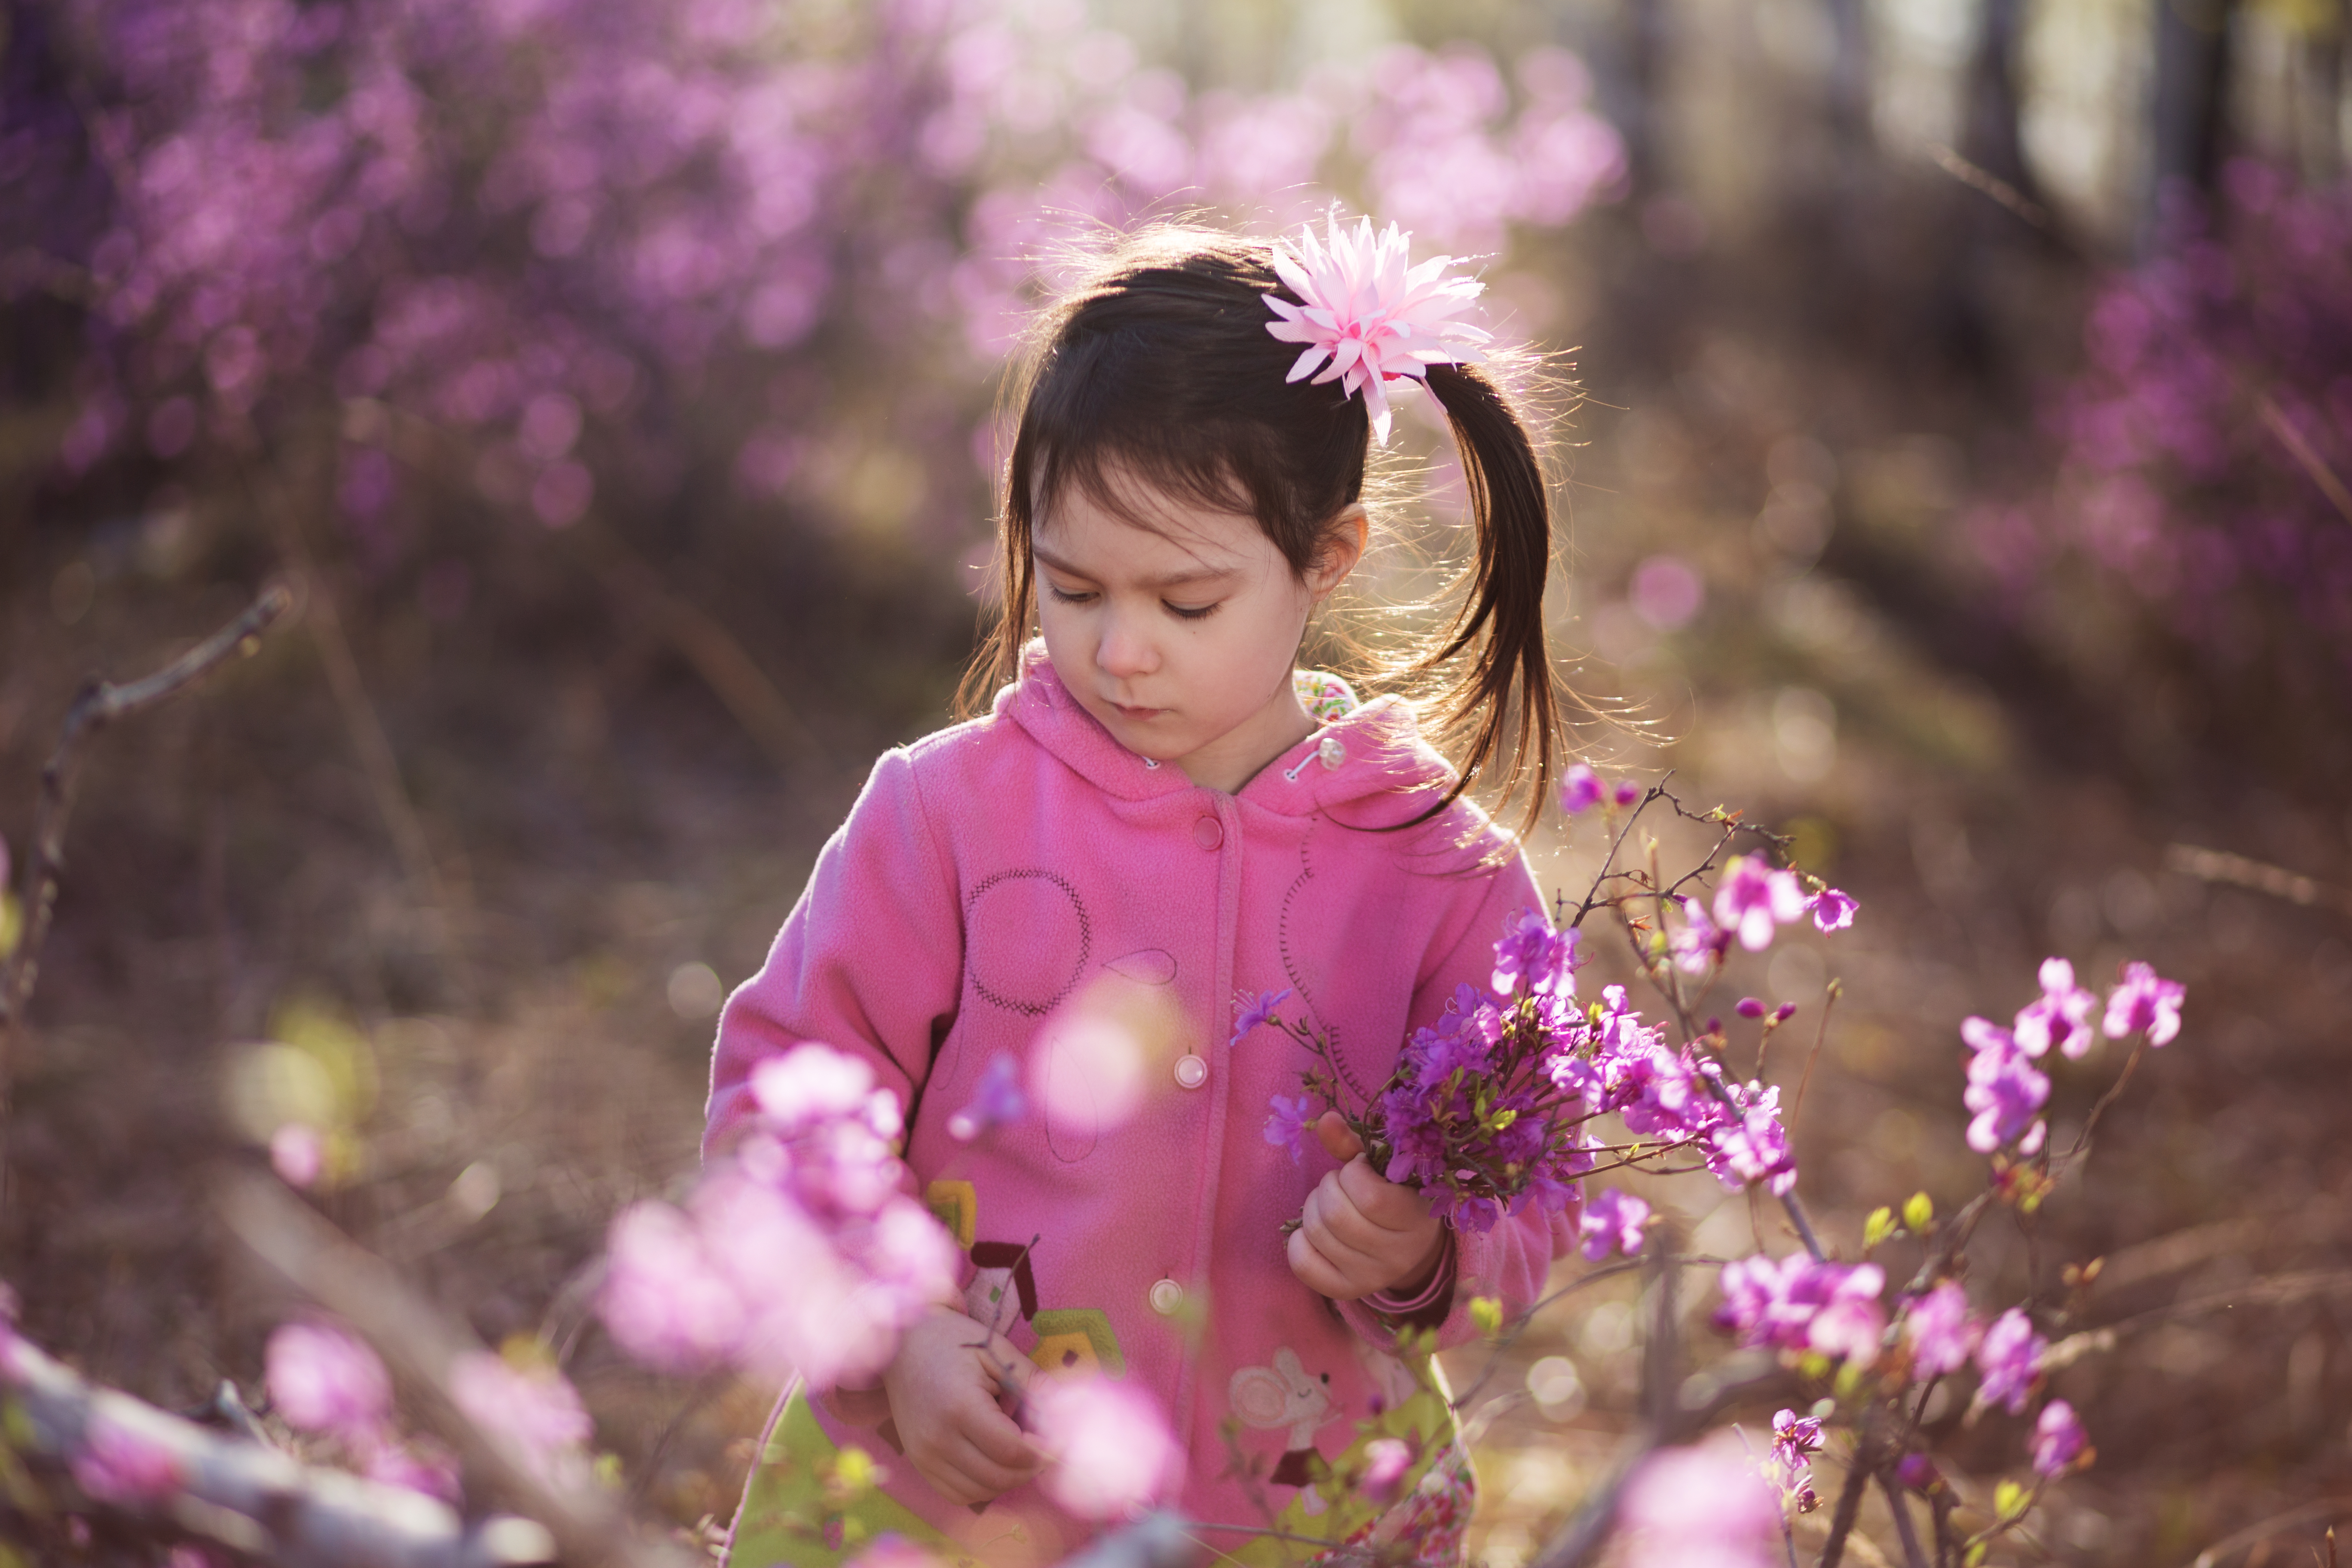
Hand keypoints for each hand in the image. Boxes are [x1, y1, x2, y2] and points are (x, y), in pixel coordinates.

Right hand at [880, 1303, 1043, 1505]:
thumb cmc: (953, 1340)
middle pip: (999, 1477)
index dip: (1042, 1452)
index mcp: (960, 1407)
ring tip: (1019, 1452)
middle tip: (1045, 1447)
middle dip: (1030, 1468)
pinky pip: (957, 1494)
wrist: (903, 1343)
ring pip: (980, 1491)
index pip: (1012, 1452)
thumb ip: (1033, 1382)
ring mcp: (924, 1456)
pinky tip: (993, 1462)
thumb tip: (1067, 1412)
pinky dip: (983, 1486)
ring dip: (1008, 1479)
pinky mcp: (919, 1463)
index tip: (1057, 1439)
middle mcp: (938, 1439)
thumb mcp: (997, 1350)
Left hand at [1286, 1111, 1446, 1301]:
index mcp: (1418, 1219)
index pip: (1371, 1197)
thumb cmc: (1394, 1193)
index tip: (1360, 1169)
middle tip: (1339, 1184)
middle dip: (1328, 1187)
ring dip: (1313, 1206)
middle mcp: (1399, 1256)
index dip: (1353, 1174)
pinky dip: (1298, 1239)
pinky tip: (1315, 1230)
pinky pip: (1303, 1263)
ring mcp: (1372, 1278)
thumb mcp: (1383, 1166)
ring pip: (1317, 1233)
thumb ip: (1354, 1143)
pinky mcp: (1346, 1290)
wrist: (1406, 1244)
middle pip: (1336, 1216)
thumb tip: (1326, 1121)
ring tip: (1329, 1202)